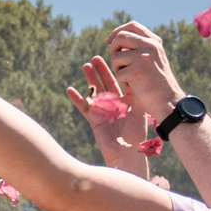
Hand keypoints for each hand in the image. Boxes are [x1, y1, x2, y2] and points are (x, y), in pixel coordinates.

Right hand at [65, 54, 149, 168]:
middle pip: (107, 84)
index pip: (122, 82)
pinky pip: (84, 107)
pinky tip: (70, 89)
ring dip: (90, 80)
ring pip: (95, 92)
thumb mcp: (140, 111)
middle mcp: (116, 105)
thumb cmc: (136, 134)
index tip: (114, 57)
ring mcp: (105, 112)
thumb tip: (137, 74)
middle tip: (96, 58)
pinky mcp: (94, 121)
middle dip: (101, 71)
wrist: (126, 154)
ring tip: (85, 66)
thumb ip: (137, 94)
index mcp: (129, 102)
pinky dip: (77, 99)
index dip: (118, 70)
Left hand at [103, 21, 189, 125]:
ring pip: (116, 56)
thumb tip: (118, 38)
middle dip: (113, 49)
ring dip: (118, 69)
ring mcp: (143, 57)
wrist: (169, 100)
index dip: (117, 31)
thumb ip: (140, 47)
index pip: (132, 26)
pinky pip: (118, 73)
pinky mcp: (136, 71)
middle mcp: (150, 45)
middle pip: (120, 37)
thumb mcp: (153, 59)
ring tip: (131, 77)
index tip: (109, 41)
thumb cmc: (158, 82)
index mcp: (154, 41)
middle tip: (117, 63)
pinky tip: (134, 86)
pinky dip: (122, 82)